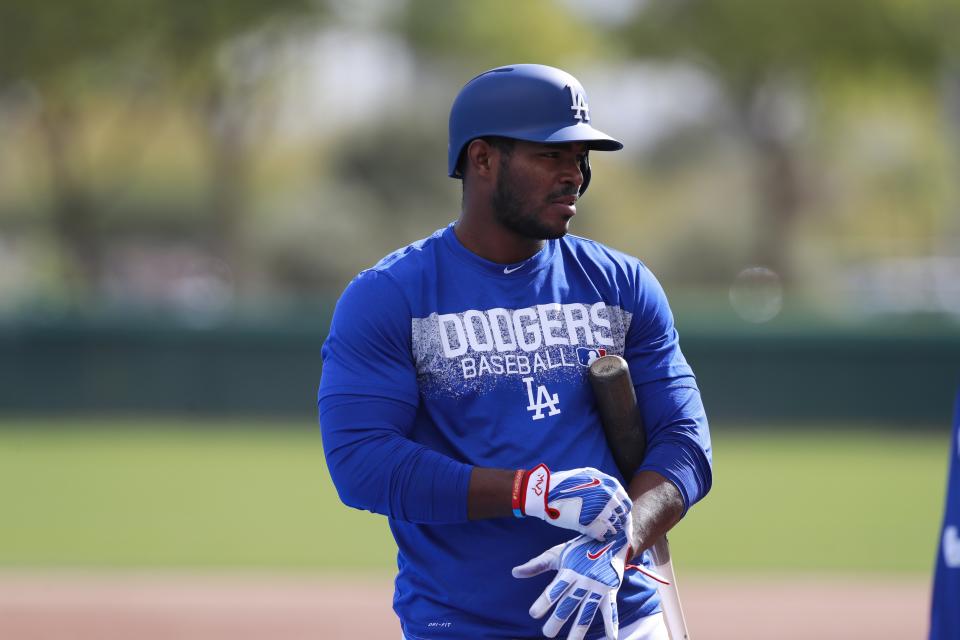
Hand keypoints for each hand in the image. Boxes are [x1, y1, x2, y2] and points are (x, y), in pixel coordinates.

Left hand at [512, 527, 631, 639]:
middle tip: (548, 633)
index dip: (544, 601)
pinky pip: (611, 609)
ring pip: (588, 610)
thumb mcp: (556, 554)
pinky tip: (611, 638)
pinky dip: (612, 623)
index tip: (533, 613)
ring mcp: (598, 586)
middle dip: (558, 619)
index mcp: (568, 570)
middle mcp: (583, 579)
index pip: (554, 589)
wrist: (608, 537)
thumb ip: (536, 565)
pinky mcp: (611, 590)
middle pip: (569, 602)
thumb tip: (514, 573)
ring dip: (580, 628)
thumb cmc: (577, 549)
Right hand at [515, 464, 630, 540]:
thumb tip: (611, 492)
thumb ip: (600, 484)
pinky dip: (601, 537)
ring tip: (605, 533)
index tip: (616, 515)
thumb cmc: (563, 483)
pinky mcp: (590, 522)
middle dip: (617, 521)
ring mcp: (599, 509)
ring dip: (611, 530)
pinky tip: (597, 537)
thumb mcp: (586, 476)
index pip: (625, 501)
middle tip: (611, 526)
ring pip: (613, 525)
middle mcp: (607, 495)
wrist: (544, 491)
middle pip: (621, 514)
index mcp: (608, 484)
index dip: (621, 510)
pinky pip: (601, 533)